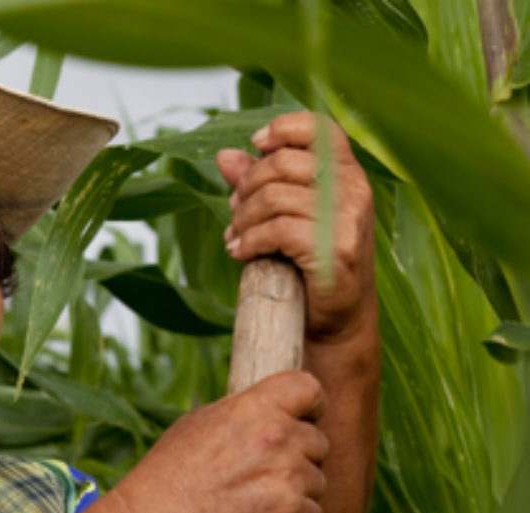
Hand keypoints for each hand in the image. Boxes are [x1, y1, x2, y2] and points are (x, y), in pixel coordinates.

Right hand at [119, 370, 329, 512]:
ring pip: (317, 482)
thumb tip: (265, 416)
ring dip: (297, 494)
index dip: (311, 406)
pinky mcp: (291, 511)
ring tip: (257, 504)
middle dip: (300, 459)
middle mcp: (277, 435)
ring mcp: (288, 473)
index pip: (309, 388)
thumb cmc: (168, 475)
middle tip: (267, 476)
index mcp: (254, 407)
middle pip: (318, 441)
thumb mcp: (198, 425)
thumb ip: (242, 417)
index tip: (305, 420)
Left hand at [216, 112, 375, 343]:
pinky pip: (277, 230)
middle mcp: (353, 188)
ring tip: (236, 237)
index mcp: (346, 172)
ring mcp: (348, 218)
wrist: (336, 319)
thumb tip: (224, 155)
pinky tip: (240, 251)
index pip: (318, 128)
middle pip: (281, 164)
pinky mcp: (336, 248)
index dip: (282, 129)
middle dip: (246, 188)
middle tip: (235, 214)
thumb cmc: (308, 263)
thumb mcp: (285, 215)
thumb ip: (258, 182)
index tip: (256, 145)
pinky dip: (249, 241)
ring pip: (273, 197)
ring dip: (242, 219)